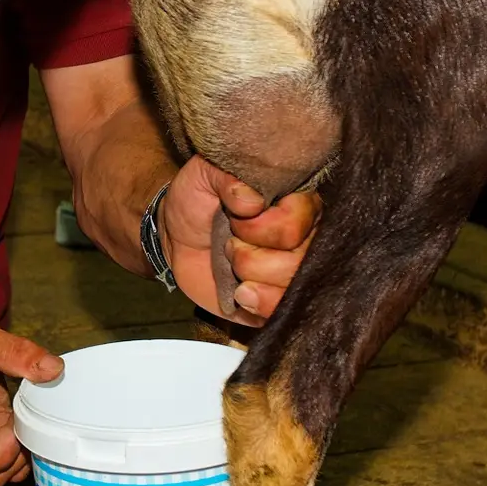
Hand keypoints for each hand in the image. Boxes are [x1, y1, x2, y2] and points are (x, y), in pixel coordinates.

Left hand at [159, 156, 320, 324]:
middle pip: (298, 260)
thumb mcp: (205, 174)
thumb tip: (252, 202)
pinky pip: (285, 311)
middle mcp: (307, 236)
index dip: (260, 228)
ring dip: (251, 278)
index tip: (236, 218)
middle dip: (250, 256)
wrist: (179, 238)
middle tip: (230, 244)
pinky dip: (259, 305)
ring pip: (292, 287)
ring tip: (232, 265)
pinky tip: (240, 293)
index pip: (298, 222)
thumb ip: (227, 177)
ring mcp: (297, 270)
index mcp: (296, 201)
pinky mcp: (283, 299)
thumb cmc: (197, 200)